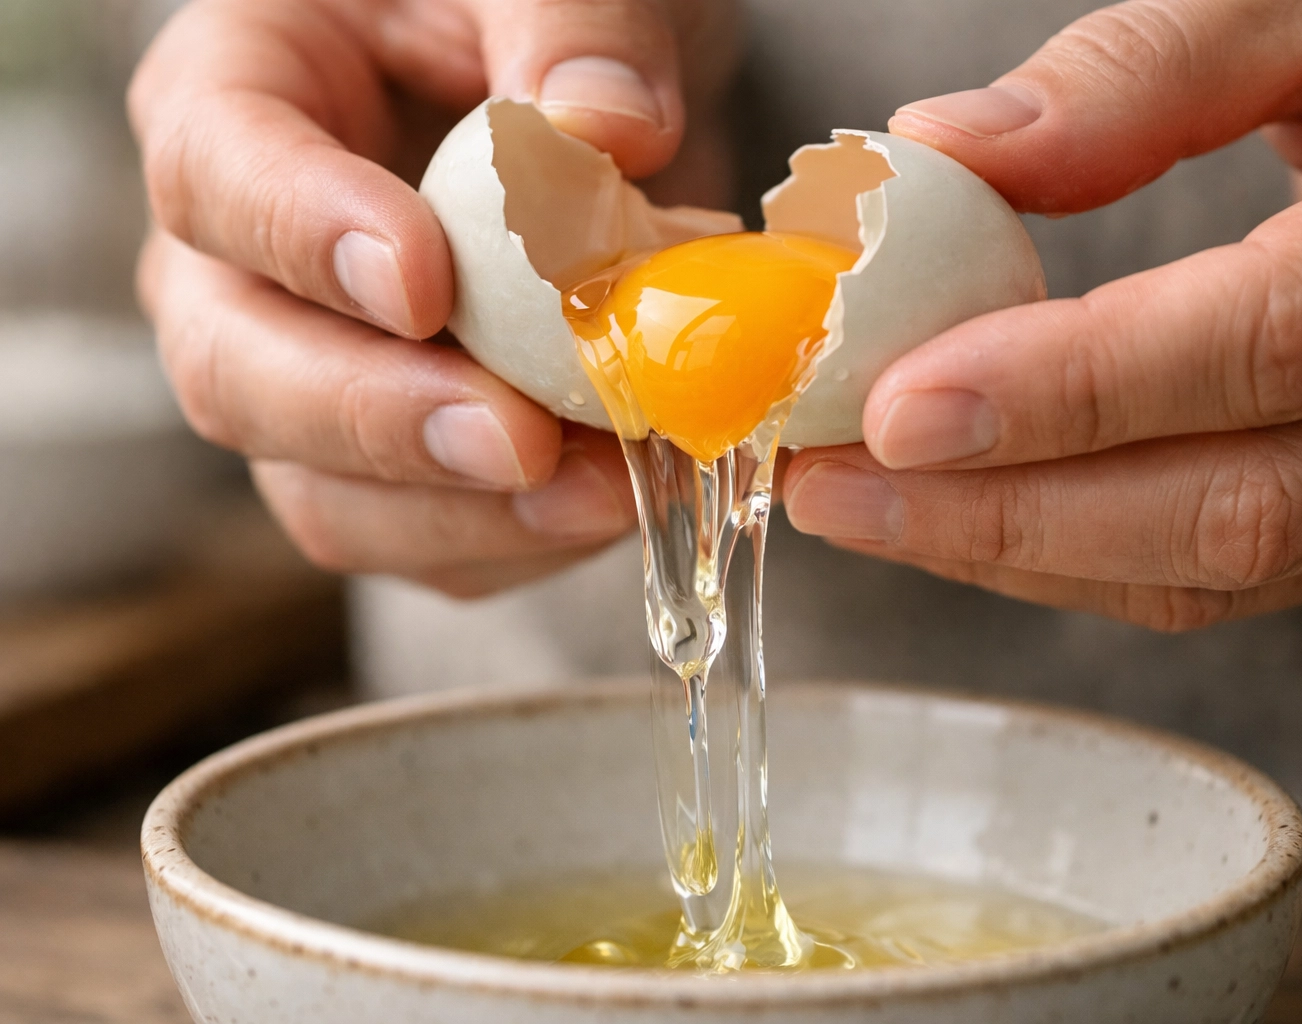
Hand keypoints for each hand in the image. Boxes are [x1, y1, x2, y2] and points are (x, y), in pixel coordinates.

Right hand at [131, 0, 737, 595]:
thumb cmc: (532, 19)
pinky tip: (610, 504)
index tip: (423, 286)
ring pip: (324, 492)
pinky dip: (519, 544)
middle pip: (240, 369)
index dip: (308, 239)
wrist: (583, 108)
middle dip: (379, 421)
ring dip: (464, 515)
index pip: (220, 177)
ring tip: (599, 492)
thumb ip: (576, 32)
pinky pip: (426, 543)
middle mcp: (244, 262)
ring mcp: (310, 375)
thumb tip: (605, 135)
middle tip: (514, 438)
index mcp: (242, 99)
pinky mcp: (393, 463)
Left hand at [784, 0, 1301, 629]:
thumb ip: (1151, 69)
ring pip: (1237, 571)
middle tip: (835, 483)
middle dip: (1010, 513)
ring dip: (1025, 553)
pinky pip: (1241, 576)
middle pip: (1249, 505)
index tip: (899, 405)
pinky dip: (1086, 556)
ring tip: (868, 504)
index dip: (1077, 390)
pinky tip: (975, 511)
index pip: (1282, 338)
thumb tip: (947, 151)